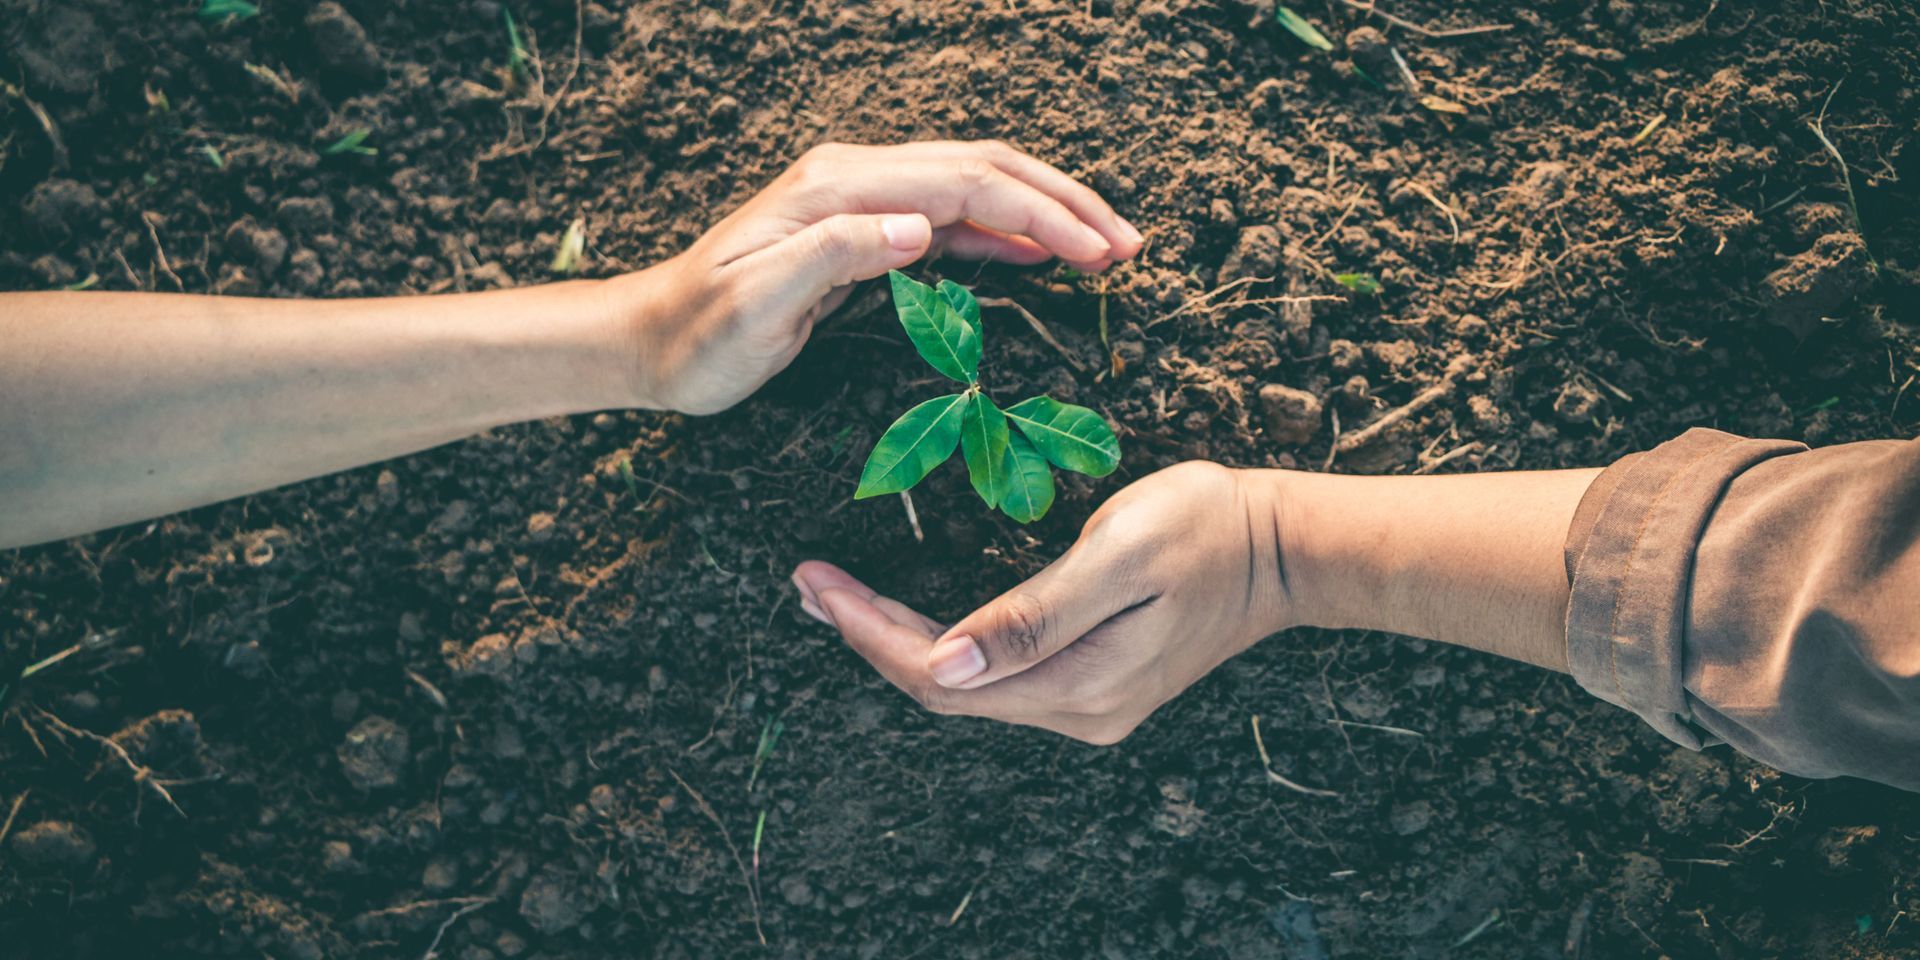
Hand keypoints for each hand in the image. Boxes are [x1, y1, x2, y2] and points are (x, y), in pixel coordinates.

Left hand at [607, 140, 1143, 414]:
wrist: (649, 342)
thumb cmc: (699, 338)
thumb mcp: (756, 306)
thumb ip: (835, 257)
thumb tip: (918, 228)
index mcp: (838, 188)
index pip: (966, 182)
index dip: (1041, 212)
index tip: (1099, 251)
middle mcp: (855, 177)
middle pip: (984, 167)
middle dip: (1063, 202)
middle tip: (1128, 245)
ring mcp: (860, 198)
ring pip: (975, 185)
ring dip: (1043, 211)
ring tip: (1106, 248)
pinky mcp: (863, 228)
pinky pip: (951, 217)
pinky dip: (1005, 231)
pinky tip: (1040, 253)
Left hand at [790, 462, 1296, 743]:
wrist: (1285, 547)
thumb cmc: (1206, 527)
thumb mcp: (1120, 554)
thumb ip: (1035, 613)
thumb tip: (947, 662)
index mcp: (1079, 682)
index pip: (941, 674)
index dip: (869, 632)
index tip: (816, 583)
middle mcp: (1077, 710)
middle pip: (944, 689)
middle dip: (867, 637)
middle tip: (807, 585)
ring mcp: (1088, 703)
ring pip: (967, 688)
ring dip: (896, 643)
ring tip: (836, 598)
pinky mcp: (1095, 683)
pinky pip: (997, 679)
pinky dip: (942, 646)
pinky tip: (909, 619)